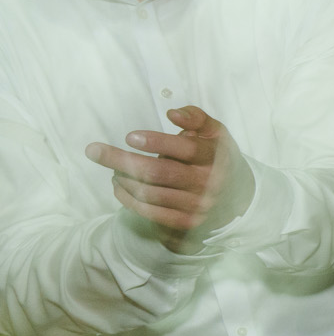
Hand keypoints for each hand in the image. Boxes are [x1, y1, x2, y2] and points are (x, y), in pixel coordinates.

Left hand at [84, 106, 256, 252]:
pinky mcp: (185, 222)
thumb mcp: (215, 132)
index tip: (129, 137)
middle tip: (94, 150)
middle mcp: (208, 182)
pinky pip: (149, 212)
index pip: (187, 149)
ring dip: (123, 179)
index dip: (158, 142)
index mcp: (215, 157)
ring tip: (113, 168)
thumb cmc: (216, 157)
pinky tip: (118, 186)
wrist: (236, 196)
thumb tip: (172, 114)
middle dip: (122, 160)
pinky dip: (127, 199)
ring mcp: (196, 205)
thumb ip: (196, 118)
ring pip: (149, 193)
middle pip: (159, 172)